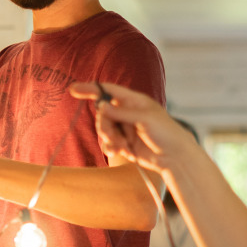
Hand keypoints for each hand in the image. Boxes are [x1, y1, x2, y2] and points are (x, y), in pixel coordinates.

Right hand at [70, 81, 199, 173]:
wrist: (174, 156)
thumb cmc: (166, 132)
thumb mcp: (145, 119)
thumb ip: (121, 113)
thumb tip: (101, 106)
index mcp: (133, 101)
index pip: (107, 90)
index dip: (90, 89)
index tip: (73, 89)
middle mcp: (126, 113)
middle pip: (102, 114)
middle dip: (104, 126)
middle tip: (111, 136)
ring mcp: (124, 128)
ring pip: (103, 130)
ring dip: (109, 139)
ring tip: (121, 147)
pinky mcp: (123, 143)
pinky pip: (108, 143)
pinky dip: (110, 147)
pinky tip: (118, 152)